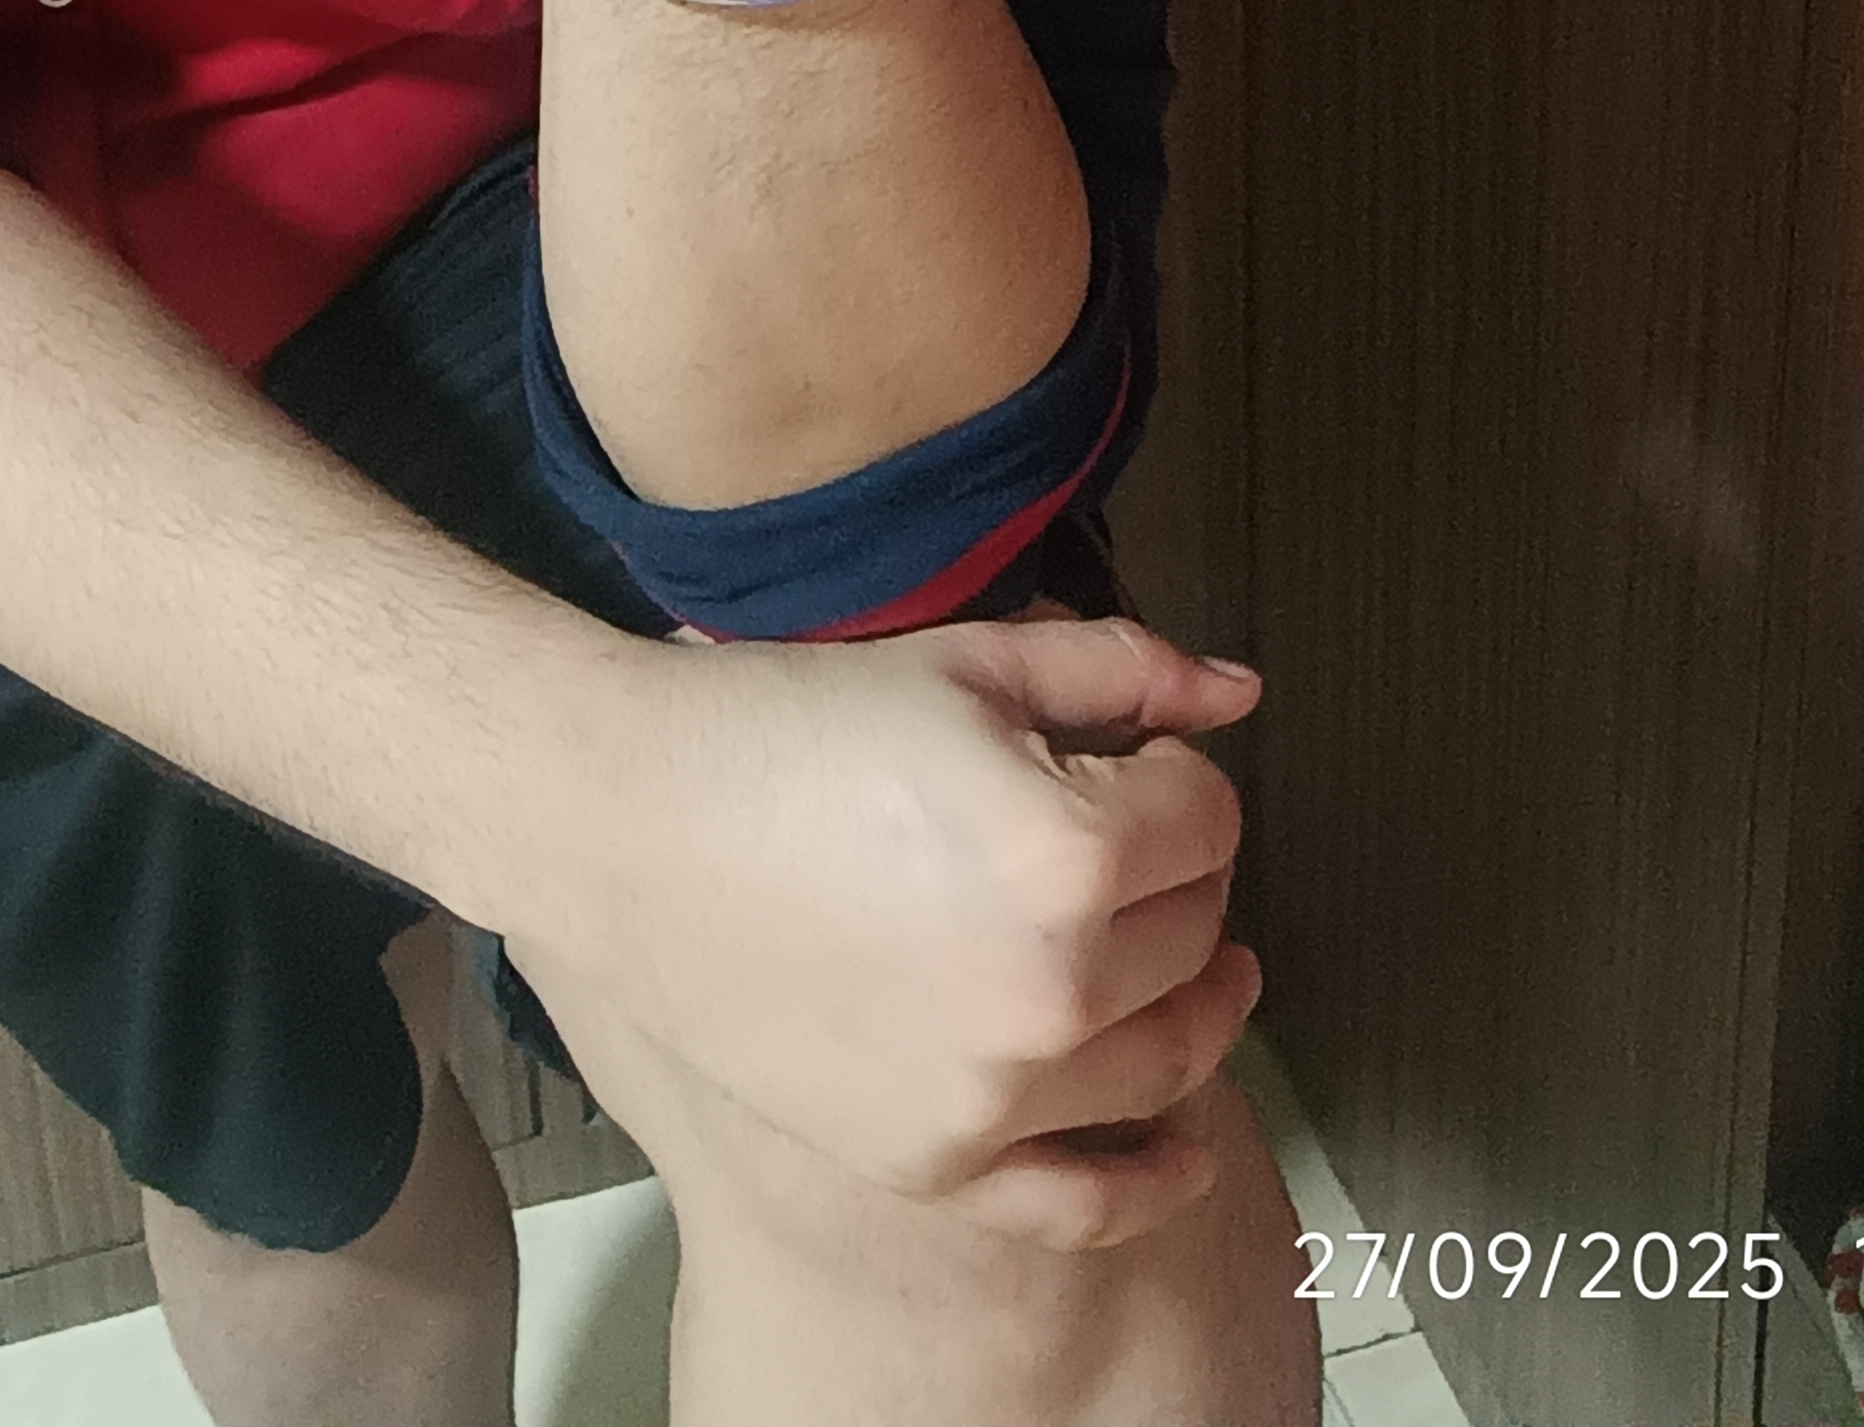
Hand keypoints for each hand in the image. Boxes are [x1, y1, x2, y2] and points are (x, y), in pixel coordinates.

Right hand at [507, 610, 1268, 1248]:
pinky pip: (1090, 1200)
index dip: (1176, 774)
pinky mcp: (939, 1161)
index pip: (1206, 816)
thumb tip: (1236, 688)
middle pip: (1198, 932)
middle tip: (1134, 841)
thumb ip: (1118, 669)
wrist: (627, 824)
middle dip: (1183, 874)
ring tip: (1189, 965)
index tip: (1134, 761)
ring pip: (1172, 1056)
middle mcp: (1050, 989)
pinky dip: (1155, 1176)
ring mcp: (996, 1095)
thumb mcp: (962, 662)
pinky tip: (1188, 1144)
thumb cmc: (783, 728)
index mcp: (1067, 851)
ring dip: (1195, 999)